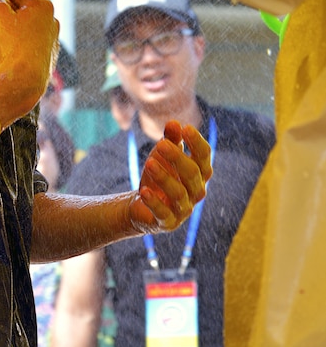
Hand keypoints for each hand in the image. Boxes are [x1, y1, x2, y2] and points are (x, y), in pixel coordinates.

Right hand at [0, 0, 58, 122]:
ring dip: (19, 31)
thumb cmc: (9, 44)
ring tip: (3, 39)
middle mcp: (52, 21)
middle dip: (13, 13)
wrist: (22, 80)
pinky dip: (23, 47)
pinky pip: (32, 47)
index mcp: (42, 5)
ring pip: (31, 29)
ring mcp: (53, 41)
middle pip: (27, 11)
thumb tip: (3, 2)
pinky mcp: (49, 58)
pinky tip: (12, 53)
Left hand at [130, 120, 212, 234]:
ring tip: (149, 163)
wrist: (142, 205)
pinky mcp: (168, 223)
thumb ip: (169, 141)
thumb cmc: (158, 177)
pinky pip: (164, 213)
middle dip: (178, 158)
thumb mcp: (161, 157)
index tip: (185, 129)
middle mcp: (196, 192)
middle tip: (161, 145)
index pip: (204, 157)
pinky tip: (144, 191)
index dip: (197, 143)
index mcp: (199, 174)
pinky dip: (154, 202)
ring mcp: (183, 210)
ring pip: (179, 193)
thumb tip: (174, 123)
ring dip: (164, 178)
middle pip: (192, 174)